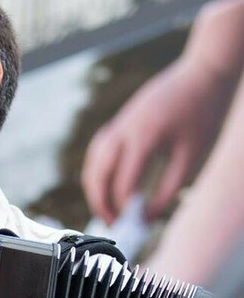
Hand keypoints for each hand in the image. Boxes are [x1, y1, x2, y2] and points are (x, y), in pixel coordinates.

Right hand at [81, 58, 231, 224]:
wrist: (202, 72)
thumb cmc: (203, 113)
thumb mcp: (192, 156)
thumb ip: (168, 190)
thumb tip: (148, 218)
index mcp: (144, 138)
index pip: (123, 182)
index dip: (123, 207)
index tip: (130, 225)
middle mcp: (124, 130)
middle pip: (98, 174)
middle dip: (100, 201)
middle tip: (111, 222)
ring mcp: (119, 123)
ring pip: (93, 161)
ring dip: (95, 187)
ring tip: (106, 207)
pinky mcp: (120, 120)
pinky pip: (99, 149)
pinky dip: (98, 170)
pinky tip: (108, 182)